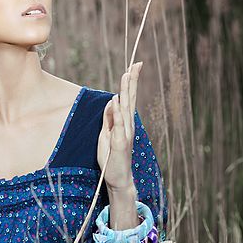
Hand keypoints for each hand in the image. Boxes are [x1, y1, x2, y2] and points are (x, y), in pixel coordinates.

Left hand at [97, 61, 142, 191]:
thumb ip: (109, 118)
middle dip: (132, 81)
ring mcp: (125, 133)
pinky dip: (117, 112)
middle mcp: (128, 125)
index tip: (133, 66)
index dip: (130, 82)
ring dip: (126, 91)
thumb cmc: (112, 157)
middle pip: (130, 98)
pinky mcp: (119, 143)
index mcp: (125, 122)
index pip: (128, 98)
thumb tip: (111, 101)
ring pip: (126, 108)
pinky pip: (118, 124)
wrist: (118, 178)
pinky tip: (117, 100)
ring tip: (127, 75)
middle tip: (136, 64)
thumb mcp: (106, 133)